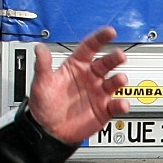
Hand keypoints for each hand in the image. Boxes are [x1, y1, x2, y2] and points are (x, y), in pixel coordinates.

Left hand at [27, 27, 128, 142]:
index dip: (100, 38)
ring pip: (113, 83)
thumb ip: (43, 65)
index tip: (109, 32)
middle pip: (106, 63)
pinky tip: (122, 104)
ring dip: (119, 80)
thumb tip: (39, 48)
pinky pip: (116, 105)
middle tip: (119, 55)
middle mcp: (90, 77)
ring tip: (120, 79)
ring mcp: (98, 93)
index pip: (90, 48)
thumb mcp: (41, 83)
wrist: (48, 131)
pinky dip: (121, 105)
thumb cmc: (44, 105)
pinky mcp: (104, 109)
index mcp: (77, 67)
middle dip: (114, 58)